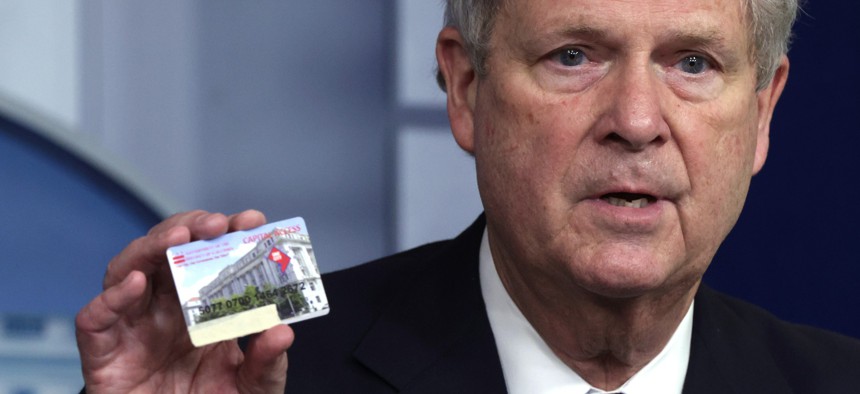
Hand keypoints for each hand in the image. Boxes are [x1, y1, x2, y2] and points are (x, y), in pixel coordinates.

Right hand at [75, 210, 294, 392]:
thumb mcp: (251, 387)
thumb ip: (266, 362)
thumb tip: (282, 332)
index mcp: (201, 308)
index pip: (209, 257)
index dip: (228, 234)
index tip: (253, 221)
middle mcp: (164, 309)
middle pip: (165, 251)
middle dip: (190, 227)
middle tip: (217, 223)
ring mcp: (131, 327)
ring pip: (127, 269)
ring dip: (150, 246)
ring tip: (178, 237)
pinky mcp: (103, 353)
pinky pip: (94, 318)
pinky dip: (111, 297)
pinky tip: (136, 282)